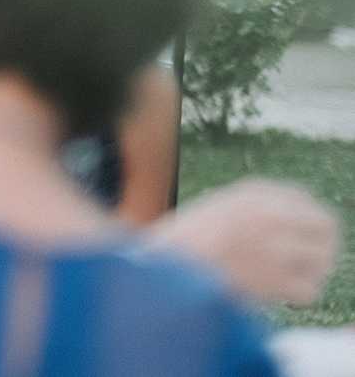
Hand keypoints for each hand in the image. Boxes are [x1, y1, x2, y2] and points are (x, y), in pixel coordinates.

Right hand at [148, 179, 340, 303]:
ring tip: (289, 278)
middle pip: (327, 229)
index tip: (304, 236)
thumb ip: (259, 206)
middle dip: (320, 246)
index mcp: (255, 195)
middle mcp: (269, 216)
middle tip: (306, 261)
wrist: (164, 266)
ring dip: (310, 272)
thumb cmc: (187, 240)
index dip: (311, 221)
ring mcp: (274, 247)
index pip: (309, 203)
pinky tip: (280, 294)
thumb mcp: (220, 204)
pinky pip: (310, 289)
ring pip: (323, 260)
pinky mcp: (274, 280)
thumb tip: (299, 218)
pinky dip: (298, 295)